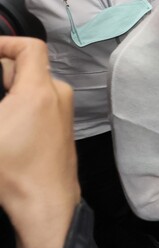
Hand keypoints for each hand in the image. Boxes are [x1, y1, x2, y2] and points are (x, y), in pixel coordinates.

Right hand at [0, 38, 78, 222]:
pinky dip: (18, 106)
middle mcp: (57, 95)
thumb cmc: (14, 175)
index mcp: (39, 90)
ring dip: (7, 92)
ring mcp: (63, 111)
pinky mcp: (62, 126)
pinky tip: (5, 127)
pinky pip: (38, 104)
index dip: (4, 43)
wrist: (45, 205)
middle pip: (24, 68)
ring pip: (30, 87)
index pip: (29, 47)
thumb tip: (4, 101)